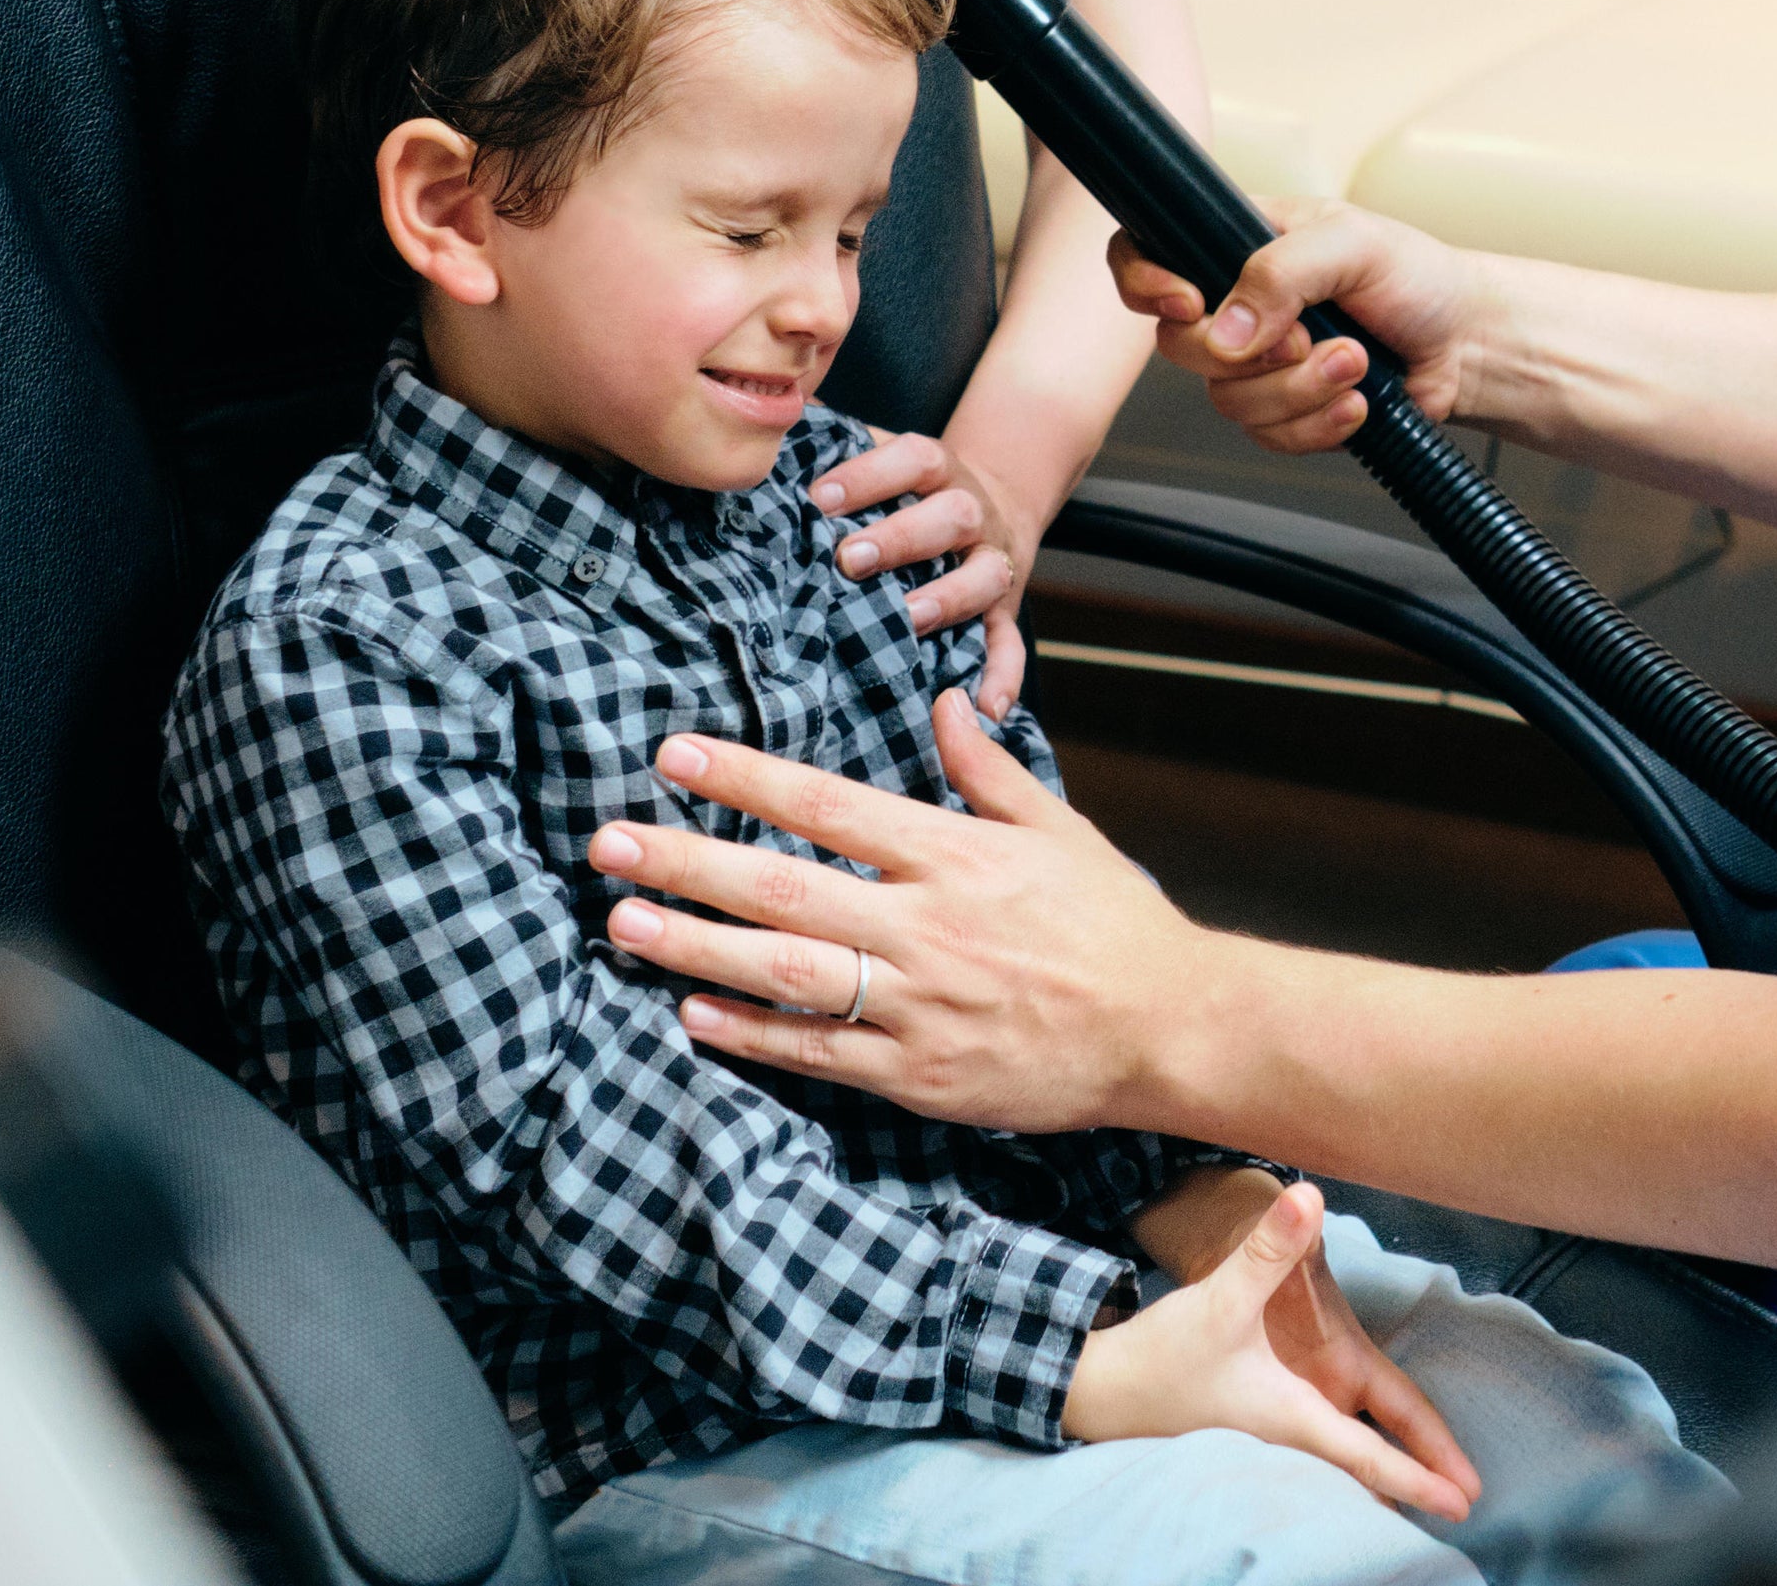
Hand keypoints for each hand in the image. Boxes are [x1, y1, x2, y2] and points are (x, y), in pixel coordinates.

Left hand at [591, 697, 1195, 1134]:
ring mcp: (918, 1005)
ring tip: (626, 924)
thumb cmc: (1113, 924)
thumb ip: (988, 769)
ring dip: (699, 946)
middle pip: (784, 887)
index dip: (745, 778)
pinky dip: (754, 1035)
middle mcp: (926, 925)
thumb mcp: (1058, 828)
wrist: (1166, 1028)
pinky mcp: (919, 1075)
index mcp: (955, 855)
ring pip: (788, 971)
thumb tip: (945, 701)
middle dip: (689, 862)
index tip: (676, 756)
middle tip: (610, 843)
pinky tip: (694, 1012)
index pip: (827, 806)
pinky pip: (819, 1054)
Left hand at [811, 427, 1038, 717]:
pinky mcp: (1006, 609)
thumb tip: (770, 413)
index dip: (870, 474)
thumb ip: (834, 438)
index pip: (913, 459)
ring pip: (986, 576)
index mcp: (940, 469)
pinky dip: (1002, 676)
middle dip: (903, 537)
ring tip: (908, 618)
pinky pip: (1010, 643)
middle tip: (850, 558)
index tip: (819, 497)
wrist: (998, 500)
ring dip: (948, 598)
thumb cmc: (914, 485)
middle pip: (952, 516)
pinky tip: (984, 707)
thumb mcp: (887, 450)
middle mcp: (973, 512)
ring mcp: (994, 561)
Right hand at [1063, 1178, 1473, 1520]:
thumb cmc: (1164, 1354)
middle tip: (1465, 1506)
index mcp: (1294, 1419)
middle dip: (1411, 1490)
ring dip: (1378, 1487)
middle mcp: (1288, 1443)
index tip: (1461, 1501)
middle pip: (1363, 1477)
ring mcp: (1268, 1450)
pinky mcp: (1251, 1444)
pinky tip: (1355, 1484)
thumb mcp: (1223, 1298)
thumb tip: (1308, 1197)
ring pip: (1337, 1478)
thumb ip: (1269, 1249)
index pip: (1368, 1456)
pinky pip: (1312, 1471)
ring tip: (1423, 1498)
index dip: (1418, 1477)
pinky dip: (1344, 1477)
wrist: (1101, 1390)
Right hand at [1105, 200, 1492, 455]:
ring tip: (1355, 362)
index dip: (1146, 283)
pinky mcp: (1284, 411)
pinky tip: (1357, 401)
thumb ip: (1280, 272)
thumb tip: (1225, 327)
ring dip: (1300, 389)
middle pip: (1179, 345)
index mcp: (1233, 244)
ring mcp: (1256, 362)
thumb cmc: (1415, 276)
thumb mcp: (1352, 243)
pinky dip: (1318, 423)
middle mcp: (1234, 303)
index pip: (1143, 253)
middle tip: (1312, 335)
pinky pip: (1268, 435)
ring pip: (1228, 399)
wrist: (1466, 342)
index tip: (1188, 302)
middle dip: (1255, 353)